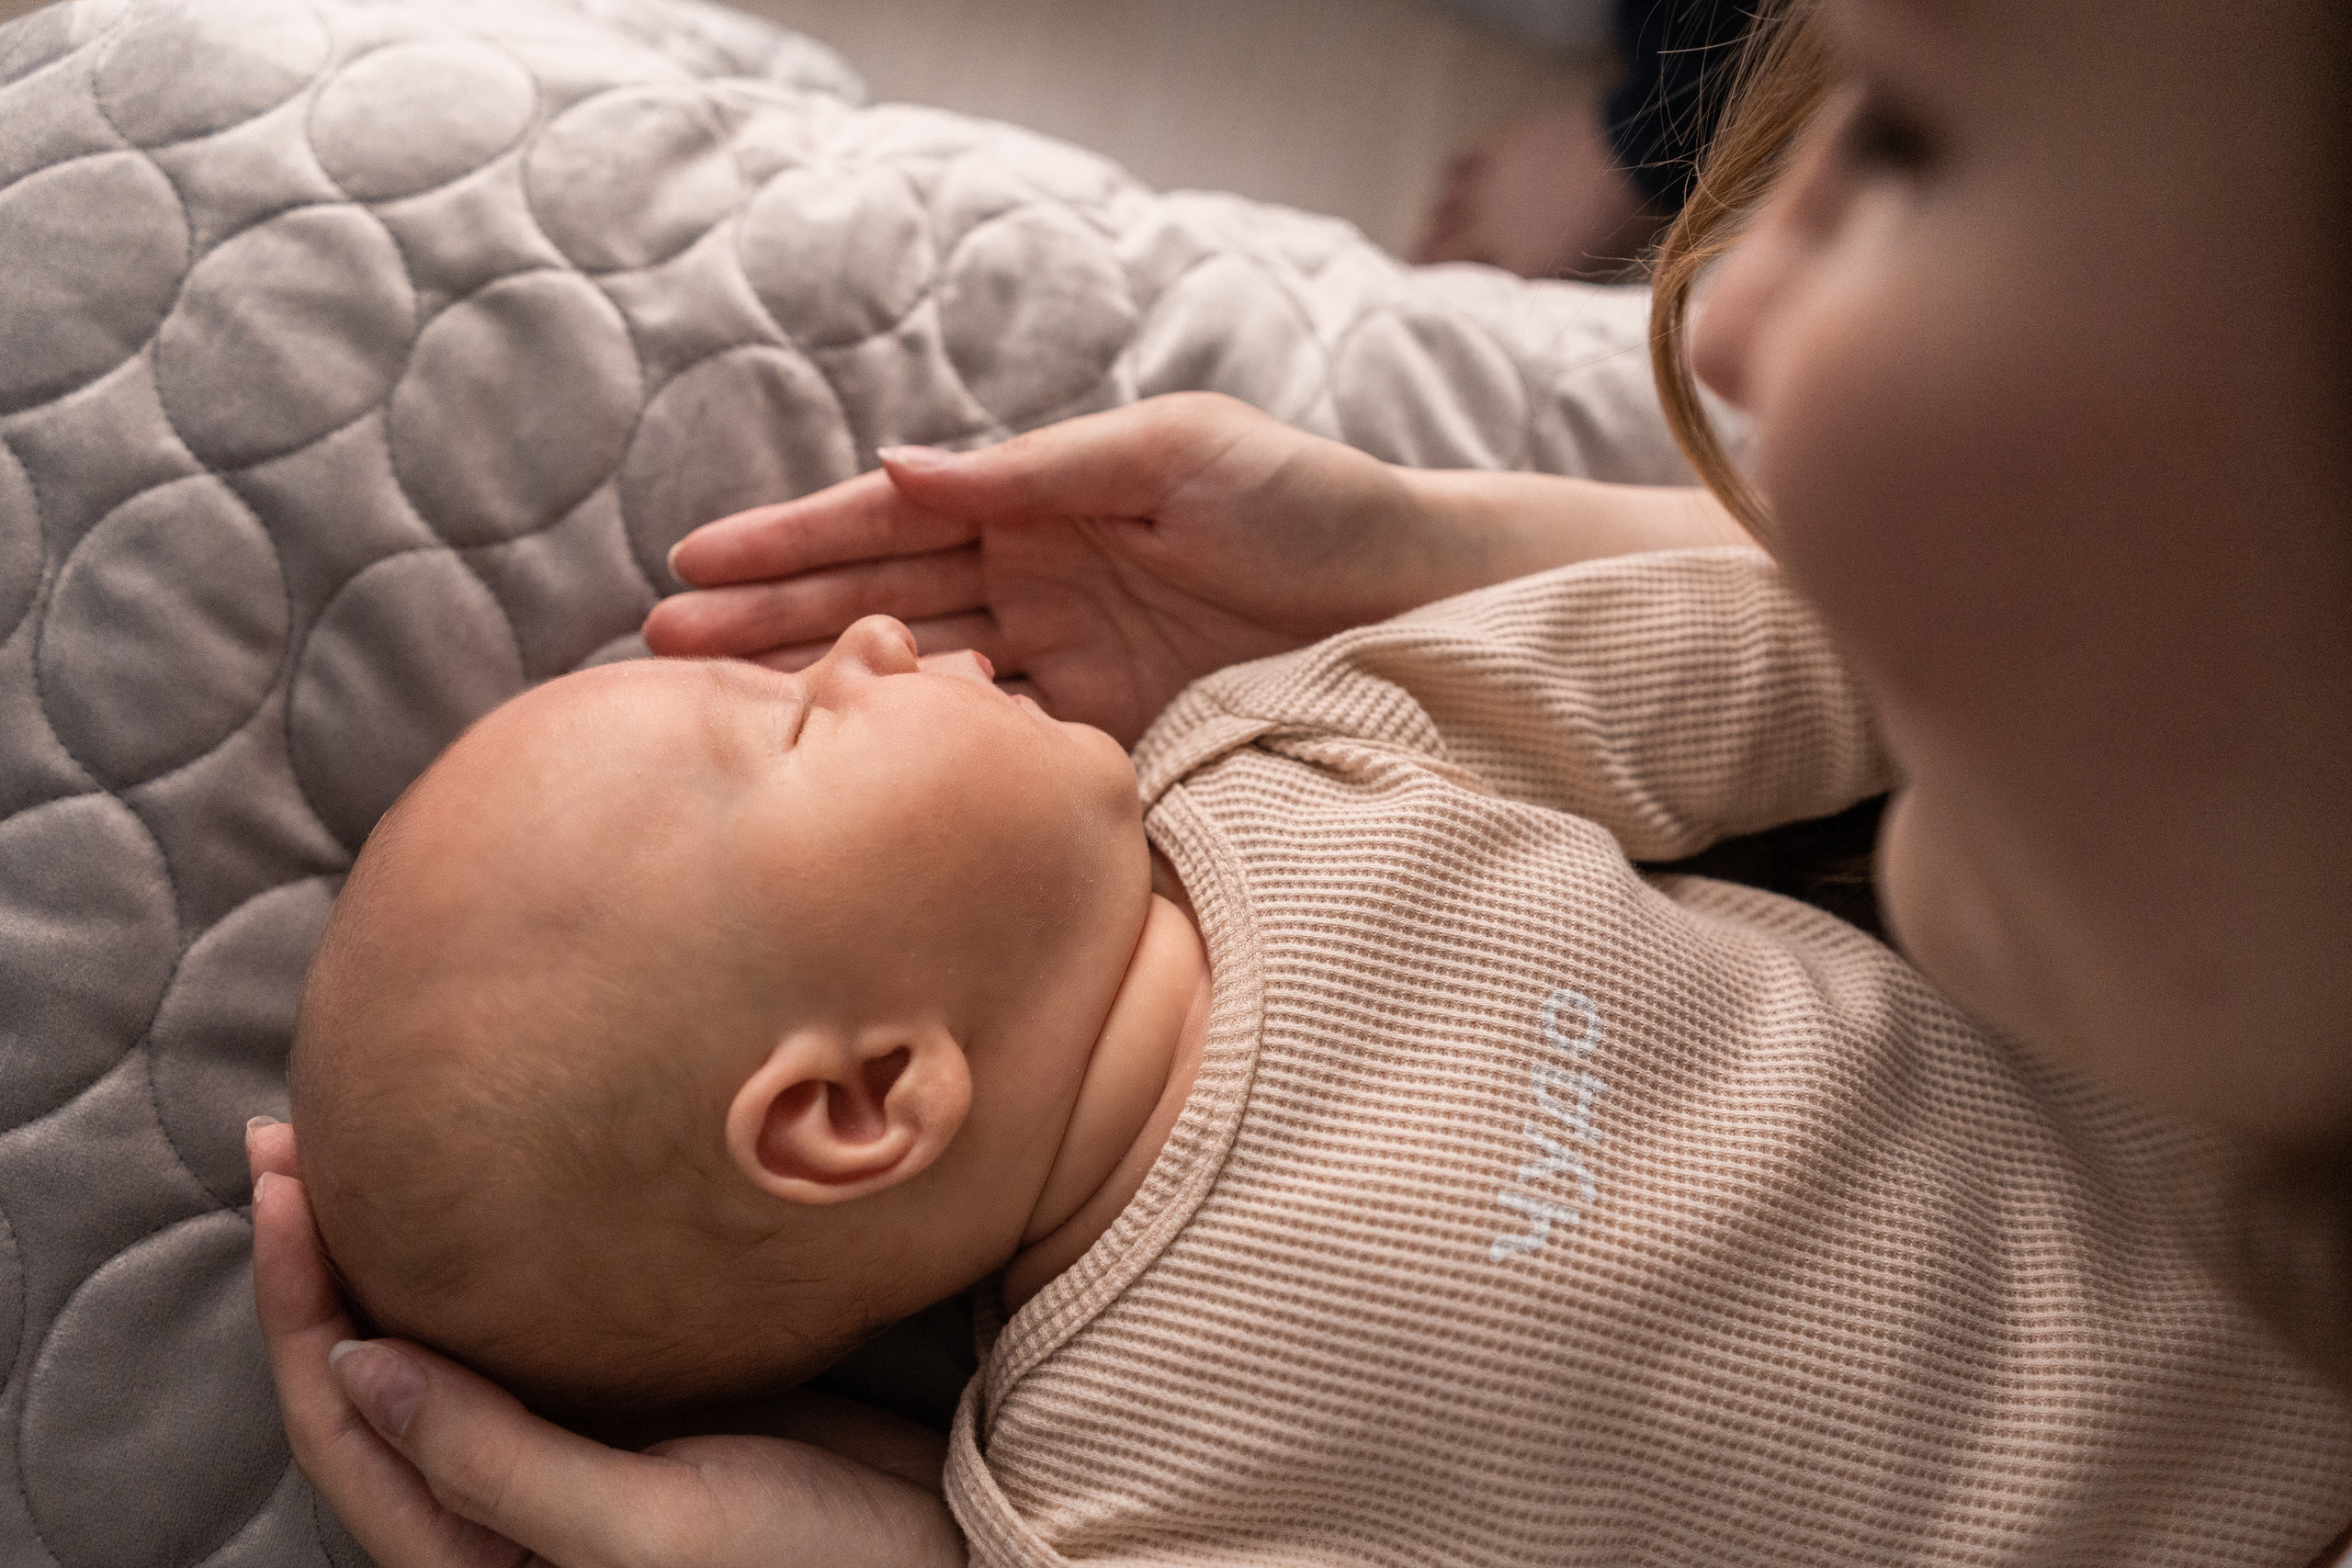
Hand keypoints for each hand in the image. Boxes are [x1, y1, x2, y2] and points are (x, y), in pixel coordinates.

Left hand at [245, 1120, 963, 1567]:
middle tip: (294, 1137)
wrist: (945, 1550)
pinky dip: (496, 1250)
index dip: (299, 1306)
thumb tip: (361, 1364)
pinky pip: (531, 1323)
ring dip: (401, 1244)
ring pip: (445, 1339)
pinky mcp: (635, 1402)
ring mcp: (570, 1446)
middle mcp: (503, 1504)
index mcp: (478, 1560)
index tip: (287, 1186)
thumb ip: (497, 1463)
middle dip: (325, 1256)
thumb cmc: (804, 1567)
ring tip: (369, 1139)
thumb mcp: (644, 1530)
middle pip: (373, 1370)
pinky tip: (497, 1186)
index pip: (346, 1423)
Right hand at [644, 394, 1440, 745]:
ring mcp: (1066, 669)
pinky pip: (997, 755)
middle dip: (770, 623)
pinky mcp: (1108, 742)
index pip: (893, 524)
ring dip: (821, 696)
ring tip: (717, 720)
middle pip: (879, 605)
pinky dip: (924, 765)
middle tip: (657, 651)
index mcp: (1042, 505)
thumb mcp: (1175, 454)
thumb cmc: (1304, 501)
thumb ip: (1041, 472)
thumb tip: (903, 466)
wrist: (1417, 600)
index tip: (693, 566)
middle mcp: (1036, 587)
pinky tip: (851, 782)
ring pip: (918, 684)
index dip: (793, 544)